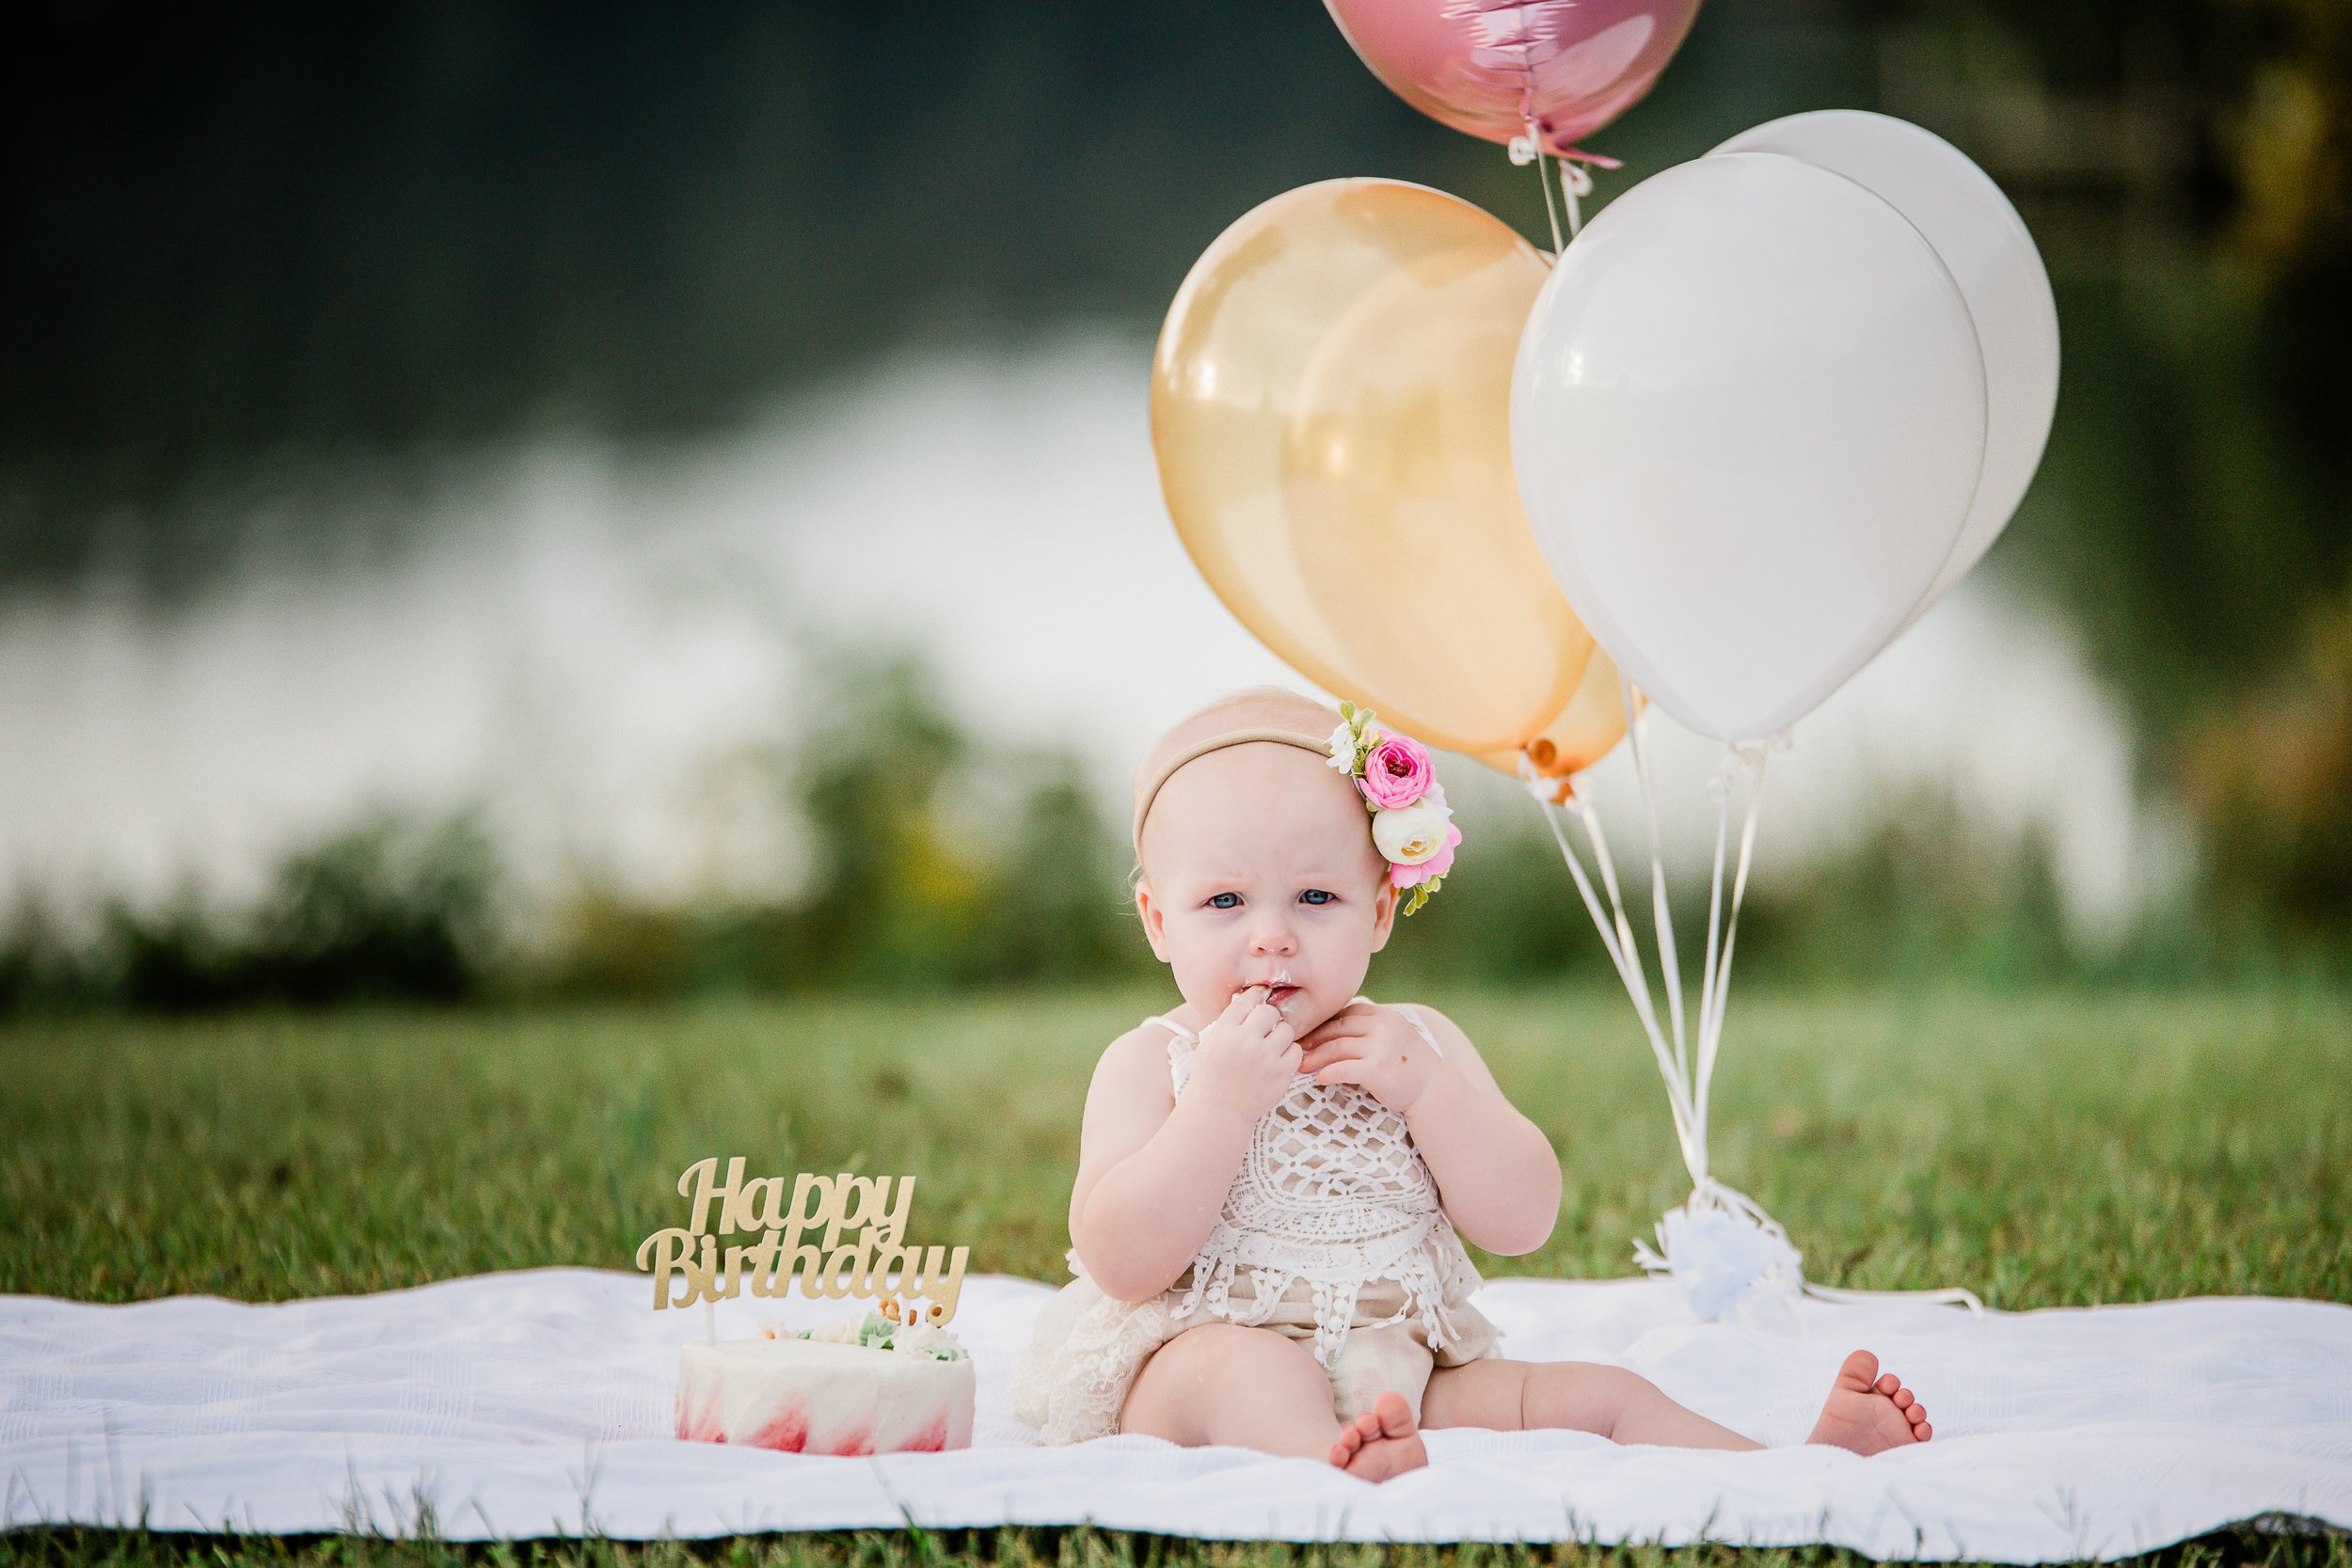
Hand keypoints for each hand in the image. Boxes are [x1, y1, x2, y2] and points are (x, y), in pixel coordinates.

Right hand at [1188, 984, 1300, 1124]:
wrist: (1219, 1112)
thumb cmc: (1212, 1076)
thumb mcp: (1210, 1044)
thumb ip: (1229, 1022)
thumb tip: (1251, 996)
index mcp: (1223, 1032)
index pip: (1245, 1001)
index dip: (1256, 995)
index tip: (1261, 994)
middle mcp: (1244, 1042)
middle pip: (1269, 1012)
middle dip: (1268, 1018)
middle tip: (1264, 1029)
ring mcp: (1265, 1058)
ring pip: (1286, 1029)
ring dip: (1280, 1035)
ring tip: (1270, 1048)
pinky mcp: (1281, 1073)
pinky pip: (1296, 1050)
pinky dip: (1289, 1053)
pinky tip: (1277, 1060)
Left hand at [1296, 1002, 1443, 1114]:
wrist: (1433, 1089)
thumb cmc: (1408, 1066)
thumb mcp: (1393, 1037)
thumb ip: (1370, 1029)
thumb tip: (1334, 1031)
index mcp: (1384, 1015)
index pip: (1346, 1013)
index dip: (1325, 1023)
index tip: (1309, 1034)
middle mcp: (1382, 1026)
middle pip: (1337, 1028)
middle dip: (1314, 1039)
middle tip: (1297, 1049)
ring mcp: (1380, 1046)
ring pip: (1337, 1047)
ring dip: (1315, 1057)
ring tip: (1302, 1066)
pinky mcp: (1377, 1068)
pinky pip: (1343, 1068)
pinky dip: (1327, 1073)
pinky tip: (1319, 1079)